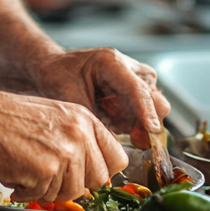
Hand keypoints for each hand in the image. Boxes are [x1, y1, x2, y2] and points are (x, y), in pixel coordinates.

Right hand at [0, 87, 128, 202]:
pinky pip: (45, 196)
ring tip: (26, 169)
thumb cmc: (3, 118)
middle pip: (98, 180)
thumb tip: (94, 170)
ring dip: (48, 188)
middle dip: (74, 183)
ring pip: (72, 192)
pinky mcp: (45, 170)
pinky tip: (14, 173)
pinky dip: (27, 192)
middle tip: (48, 174)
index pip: (117, 157)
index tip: (85, 174)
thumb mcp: (52, 116)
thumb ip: (77, 138)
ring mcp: (64, 152)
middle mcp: (79, 133)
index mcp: (84, 117)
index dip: (100, 170)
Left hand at [31, 48, 172, 150]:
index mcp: (112, 63)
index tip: (151, 132)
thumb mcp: (70, 98)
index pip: (137, 89)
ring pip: (154, 109)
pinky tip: (110, 116)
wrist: (54, 67)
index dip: (146, 112)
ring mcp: (136, 79)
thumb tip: (114, 146)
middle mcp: (130, 68)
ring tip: (108, 119)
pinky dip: (131, 122)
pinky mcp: (137, 90)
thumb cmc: (58, 77)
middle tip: (130, 137)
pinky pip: (144, 114)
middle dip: (146, 123)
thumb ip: (94, 121)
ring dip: (136, 123)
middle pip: (156, 99)